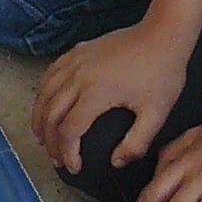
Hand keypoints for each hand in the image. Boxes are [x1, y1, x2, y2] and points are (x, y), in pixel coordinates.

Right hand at [32, 25, 189, 173]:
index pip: (69, 131)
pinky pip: (50, 75)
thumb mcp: (157, 114)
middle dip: (50, 142)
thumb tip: (116, 163)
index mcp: (96, 93)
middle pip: (50, 115)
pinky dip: (43, 94)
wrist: (162, 34)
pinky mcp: (77, 51)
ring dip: (39, 119)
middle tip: (56, 159)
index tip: (75, 167)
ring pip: (44, 94)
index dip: (67, 153)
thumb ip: (137, 143)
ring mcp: (75, 61)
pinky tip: (46, 104)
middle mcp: (78, 76)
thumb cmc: (162, 72)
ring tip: (42, 138)